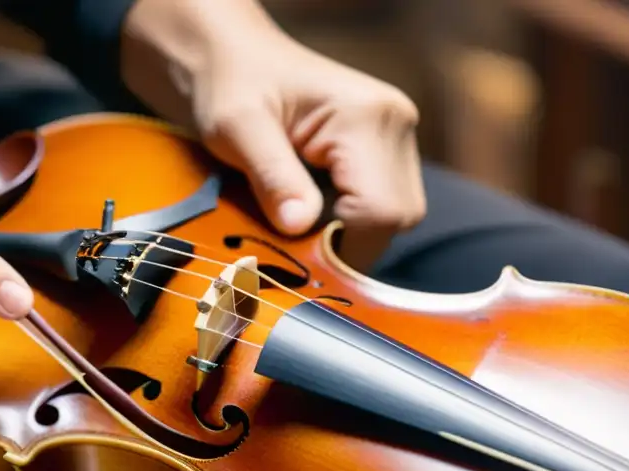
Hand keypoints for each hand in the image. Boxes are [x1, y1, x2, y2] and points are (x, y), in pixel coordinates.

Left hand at [122, 0, 425, 267]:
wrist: (235, 59)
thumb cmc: (230, 86)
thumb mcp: (236, 128)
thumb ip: (272, 175)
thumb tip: (300, 224)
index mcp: (365, 116)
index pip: (380, 210)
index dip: (341, 244)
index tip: (297, 252)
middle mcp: (396, 122)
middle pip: (398, 218)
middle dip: (348, 244)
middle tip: (298, 245)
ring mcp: (397, 135)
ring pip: (397, 216)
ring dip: (351, 234)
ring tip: (303, 225)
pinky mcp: (388, 148)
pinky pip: (386, 203)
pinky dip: (353, 221)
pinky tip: (316, 213)